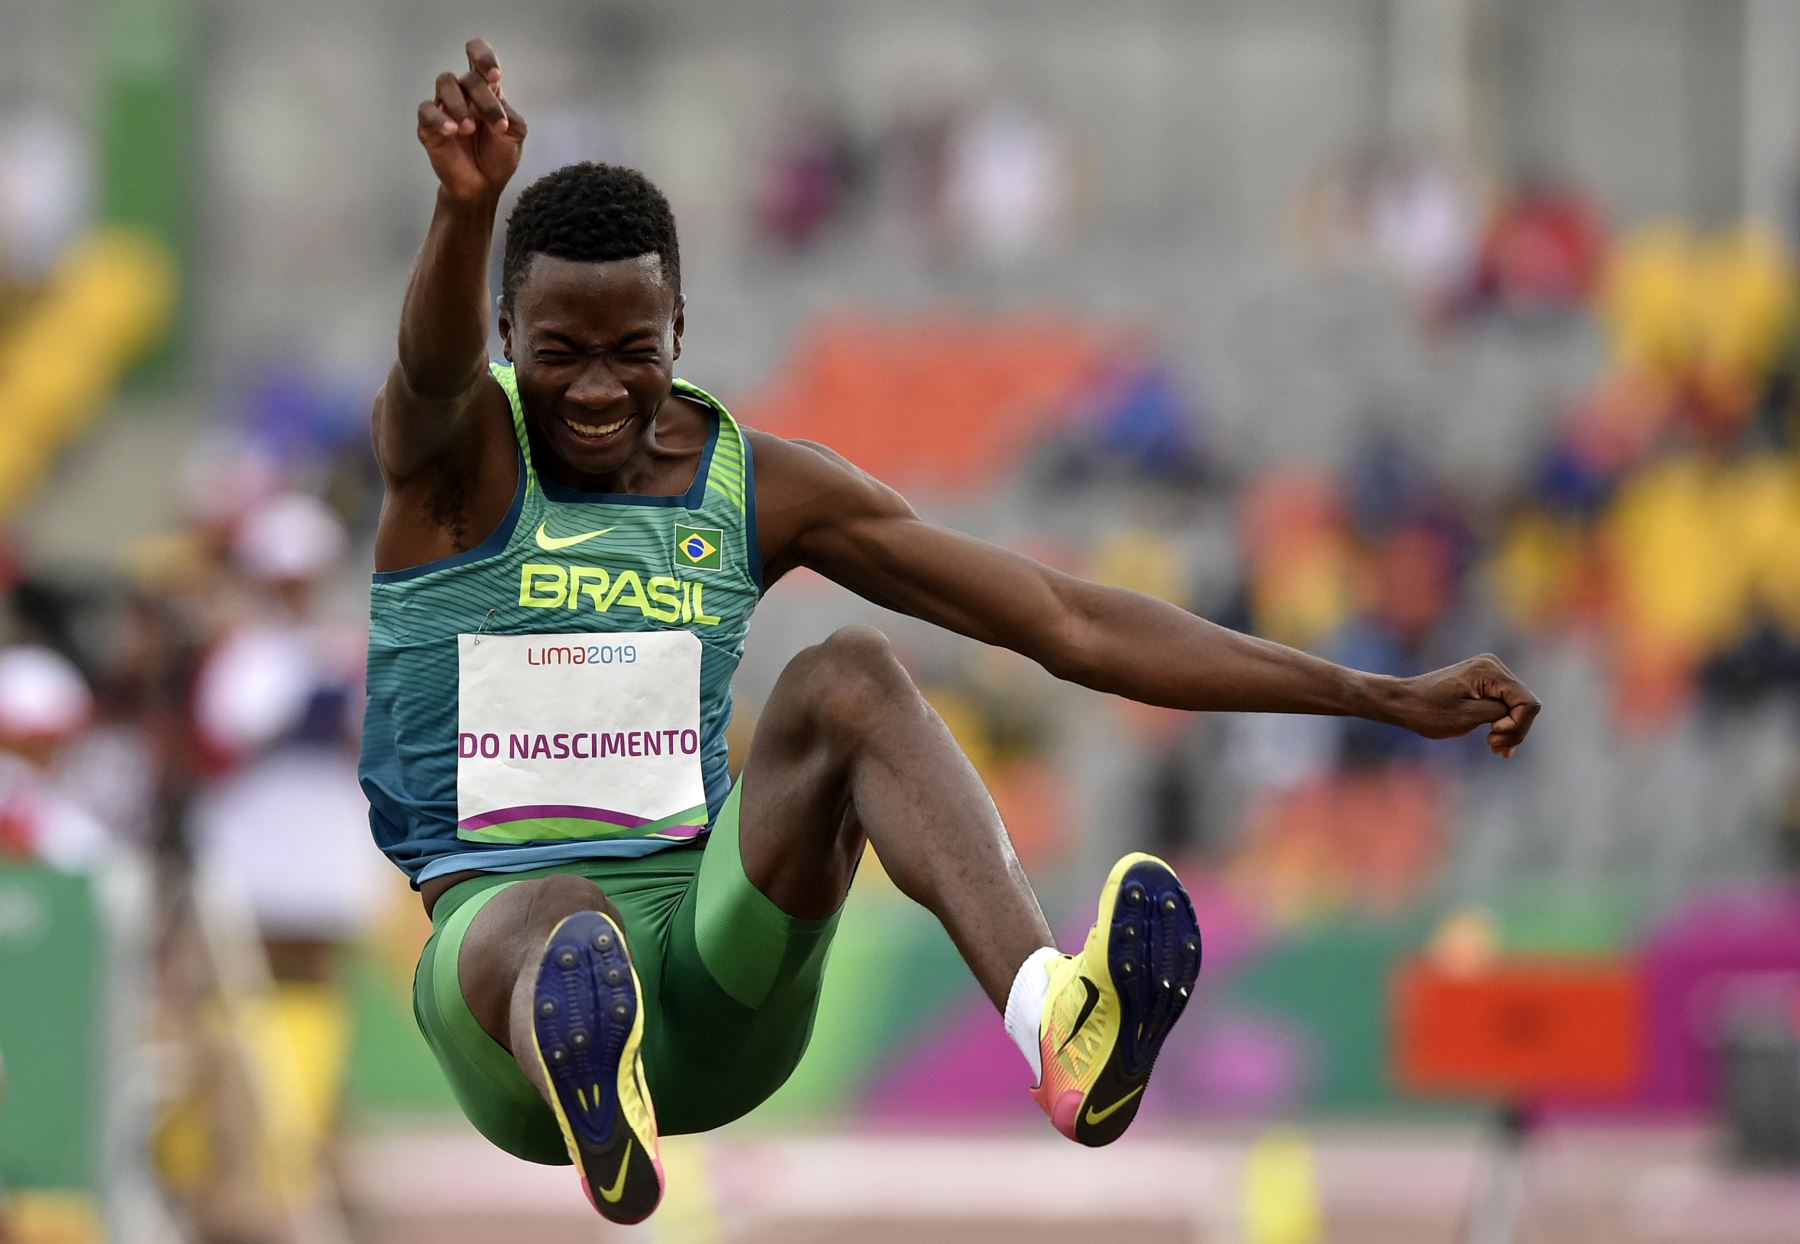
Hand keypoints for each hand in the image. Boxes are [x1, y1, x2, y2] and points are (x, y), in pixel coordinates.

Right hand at [416, 38, 526, 201]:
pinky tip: (451, 131)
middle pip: (468, 77)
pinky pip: (426, 110)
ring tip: (469, 128)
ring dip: (460, 104)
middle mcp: (464, 92)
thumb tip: (493, 109)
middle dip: (484, 99)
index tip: (495, 75)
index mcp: (486, 89)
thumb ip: (508, 115)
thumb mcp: (515, 134)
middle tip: (497, 125)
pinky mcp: (428, 124)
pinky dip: (439, 118)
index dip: (483, 56)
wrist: (483, 186)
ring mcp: (444, 106)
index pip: (477, 54)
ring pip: (445, 83)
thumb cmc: (498, 156)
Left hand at [1389, 653, 1540, 756]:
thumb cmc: (1428, 711)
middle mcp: (1493, 666)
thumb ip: (1500, 713)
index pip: (1528, 702)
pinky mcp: (1484, 682)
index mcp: (1489, 671)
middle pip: (1525, 704)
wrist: (1401, 702)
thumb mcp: (1466, 717)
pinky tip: (1495, 740)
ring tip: (1492, 745)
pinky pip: (1505, 703)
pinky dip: (1502, 722)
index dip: (1518, 725)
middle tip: (1492, 746)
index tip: (1493, 736)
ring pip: (1517, 706)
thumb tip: (1520, 712)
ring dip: (1509, 729)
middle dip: (1514, 729)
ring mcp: (1489, 672)